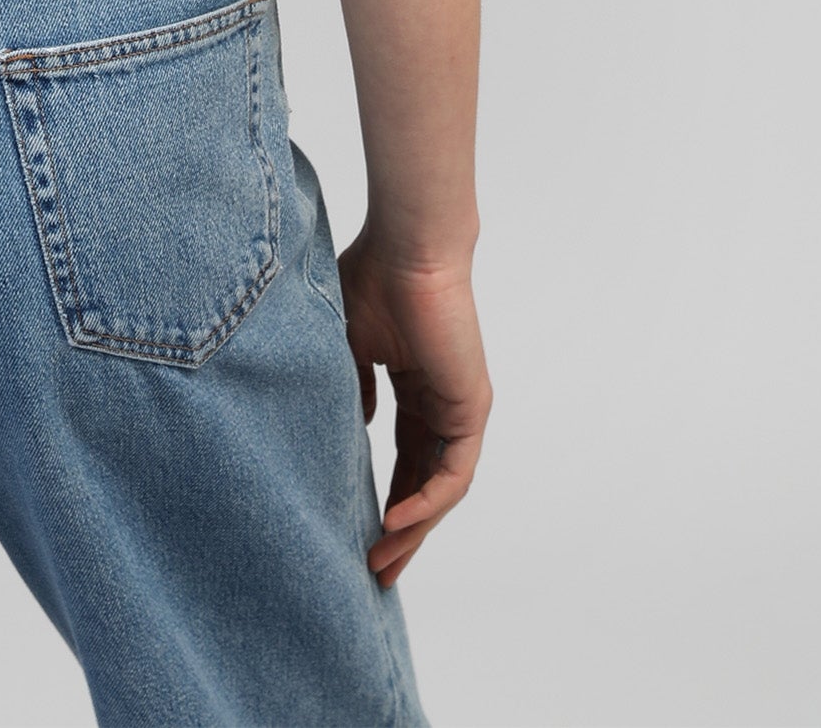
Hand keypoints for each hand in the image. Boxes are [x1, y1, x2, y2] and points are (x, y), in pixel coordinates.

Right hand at [337, 238, 490, 587]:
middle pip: (424, 484)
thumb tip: (355, 427)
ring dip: (412, 529)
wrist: (407, 249)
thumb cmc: (373, 279)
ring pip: (440, 489)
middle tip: (375, 572)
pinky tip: (394, 523)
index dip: (383, 498)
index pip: (403, 459)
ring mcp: (460, 409)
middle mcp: (443, 404)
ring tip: (380, 561)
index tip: (357, 533)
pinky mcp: (471, 408)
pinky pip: (452, 473)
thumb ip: (353, 388)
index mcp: (415, 389)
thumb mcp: (349, 345)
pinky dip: (425, 502)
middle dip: (401, 531)